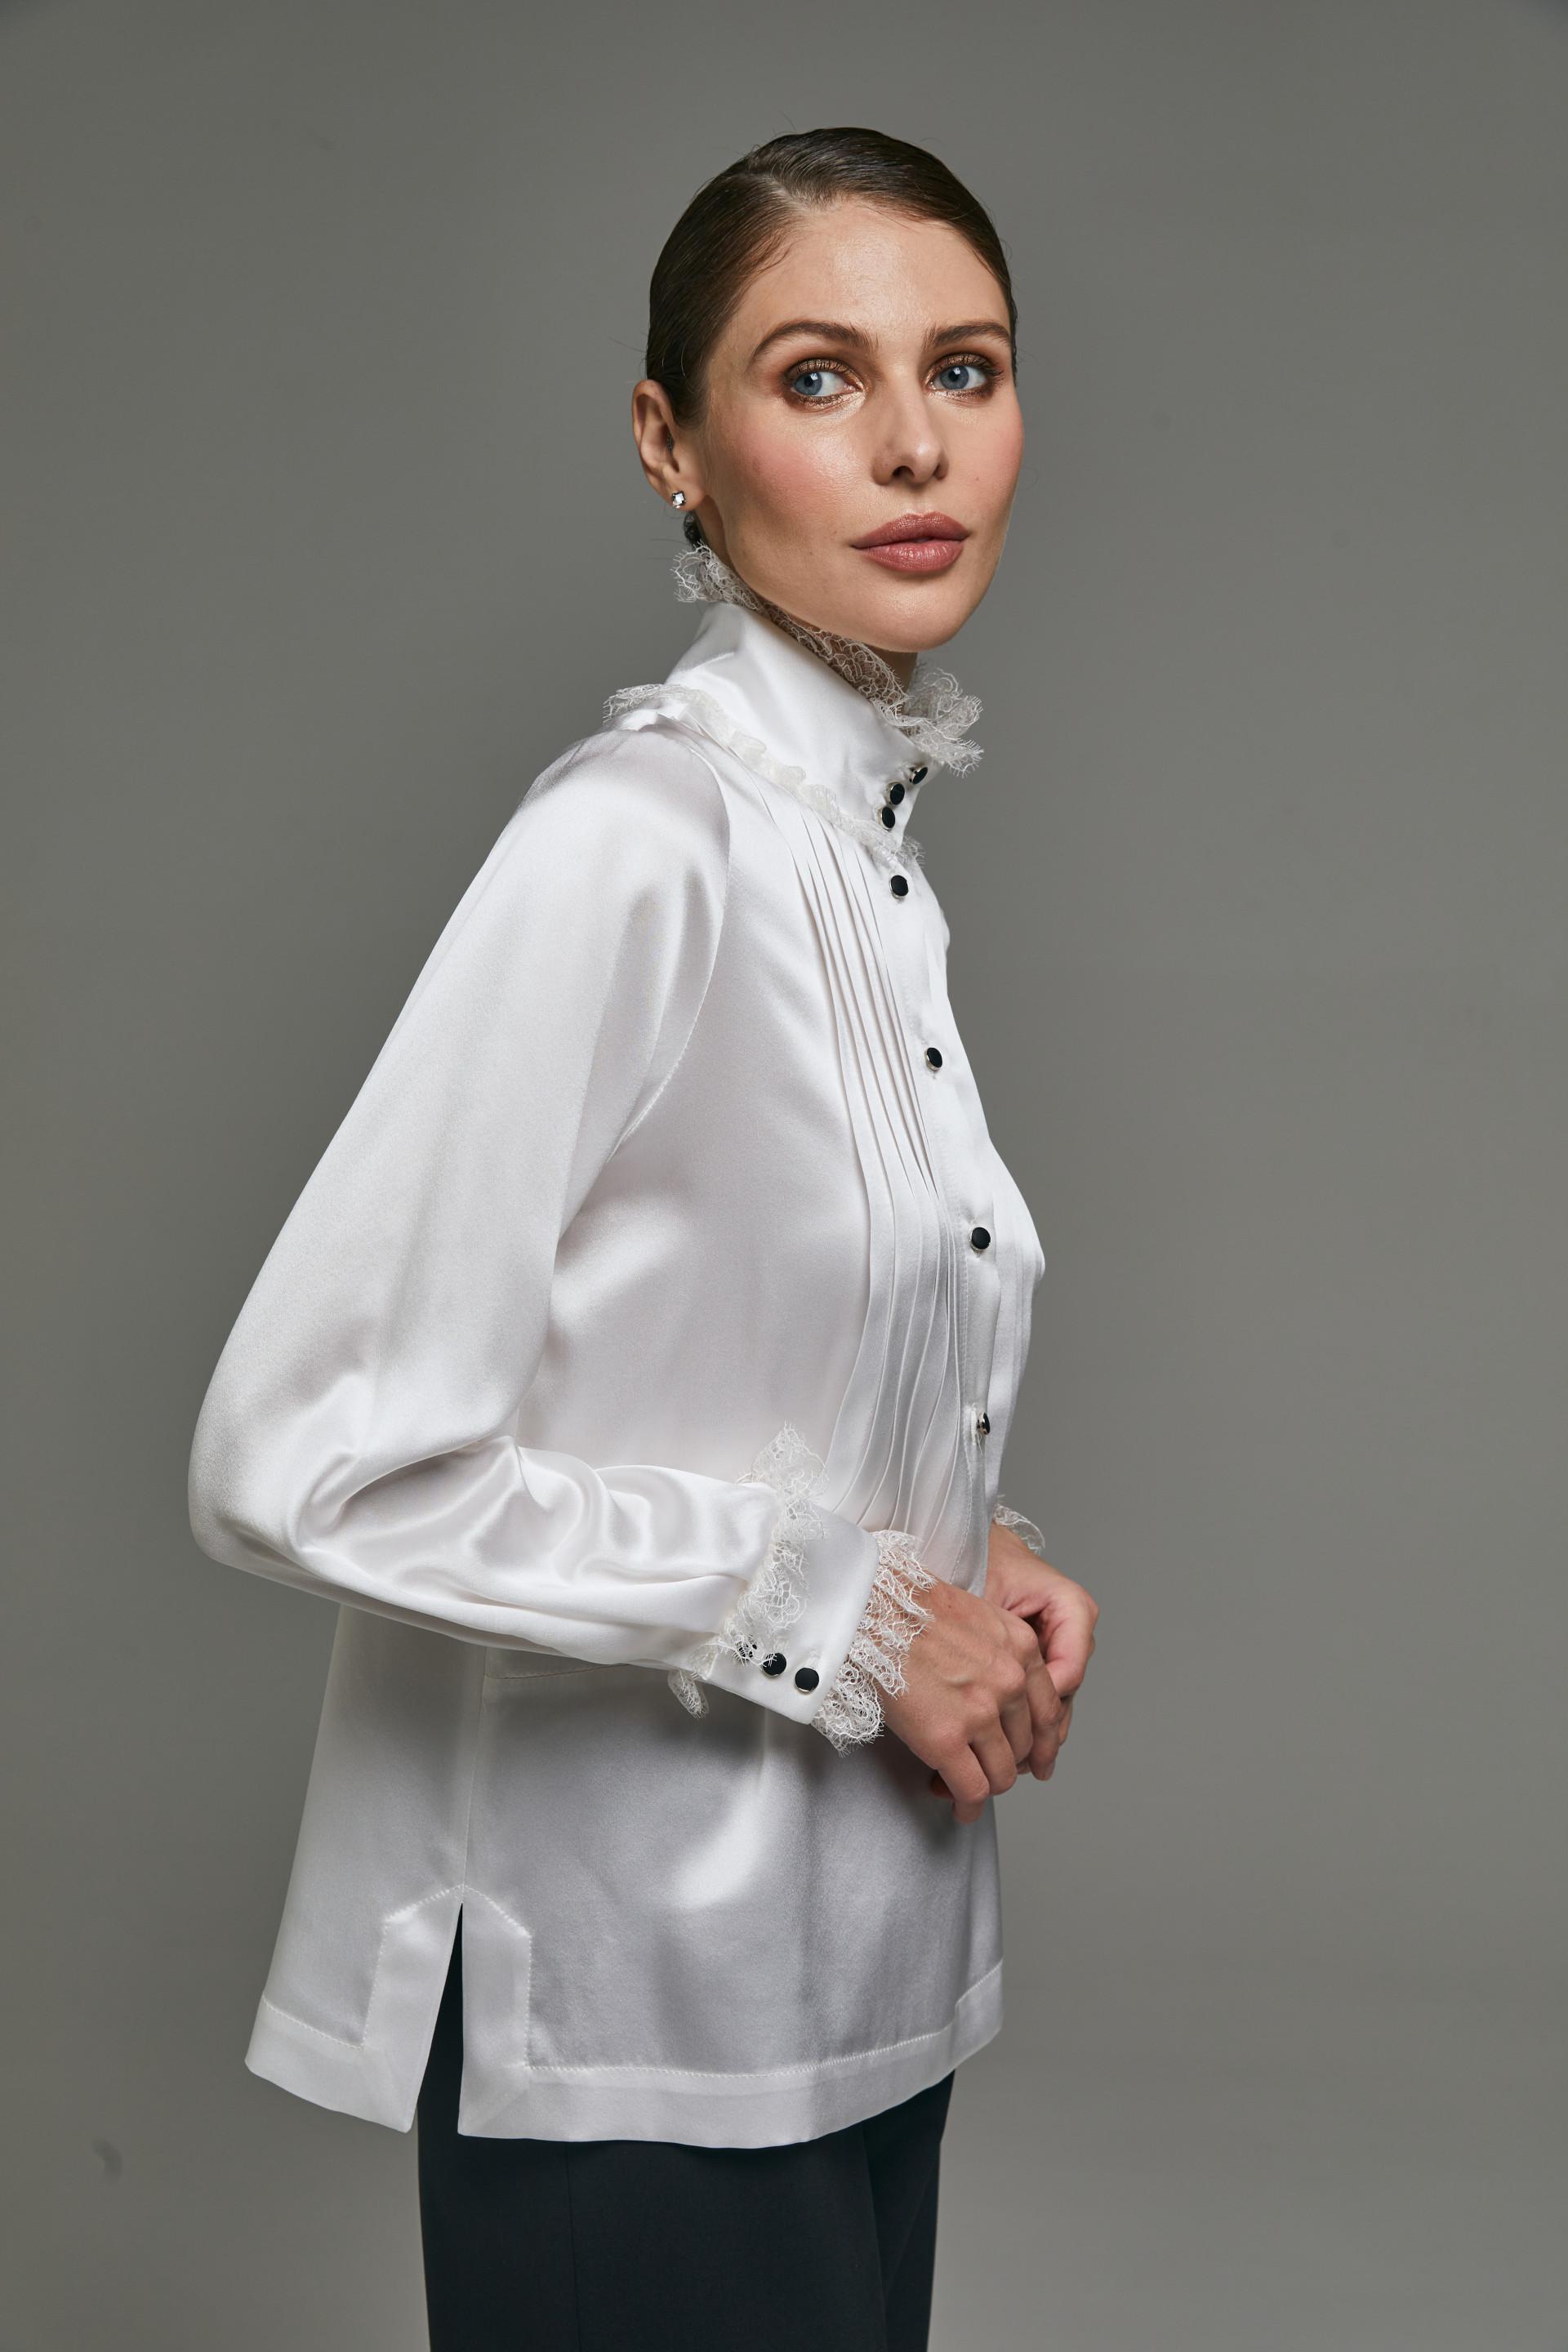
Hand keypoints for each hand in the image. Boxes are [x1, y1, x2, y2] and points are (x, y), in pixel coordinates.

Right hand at [878, 1576, 1063, 1825]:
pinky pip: (973, 1789)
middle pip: (1026, 1745)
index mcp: (1022, 1648)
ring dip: (987, 1788)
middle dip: (1007, 1764)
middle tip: (986, 1771)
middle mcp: (1011, 1682)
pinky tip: (958, 1806)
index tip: (1036, 1760)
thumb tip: (998, 1690)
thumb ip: (999, 1653)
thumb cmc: (907, 1610)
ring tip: (967, 1792)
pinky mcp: (946, 1739)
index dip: (1041, 1743)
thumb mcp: (976, 1616)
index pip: (1048, 1711)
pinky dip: (967, 1805)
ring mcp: (980, 1713)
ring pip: (1002, 1774)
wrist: (869, 1611)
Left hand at [983, 1518, 1098, 1780]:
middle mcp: (1072, 1630)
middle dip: (1038, 1738)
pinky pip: (1038, 1699)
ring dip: (1031, 1740)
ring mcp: (1059, 1646)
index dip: (1041, 1710)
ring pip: (1053, 1706)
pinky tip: (1002, 1753)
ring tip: (1005, 1770)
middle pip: (1064, 1697)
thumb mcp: (983, 1597)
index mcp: (1071, 1607)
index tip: (1014, 1734)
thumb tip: (996, 1697)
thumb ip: (996, 1644)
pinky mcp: (1040, 1657)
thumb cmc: (972, 1556)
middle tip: (1012, 1768)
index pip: (1067, 1673)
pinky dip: (1022, 1725)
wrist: (961, 1539)